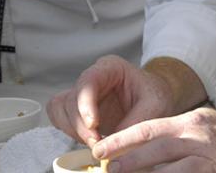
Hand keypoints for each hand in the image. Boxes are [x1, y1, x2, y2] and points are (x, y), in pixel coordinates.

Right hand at [46, 55, 173, 145]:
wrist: (154, 99)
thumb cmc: (156, 96)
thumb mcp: (156, 106)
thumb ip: (137, 124)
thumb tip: (116, 148)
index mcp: (110, 68)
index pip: (88, 81)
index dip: (85, 104)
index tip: (93, 125)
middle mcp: (92, 78)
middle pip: (71, 99)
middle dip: (81, 126)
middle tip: (97, 146)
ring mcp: (82, 94)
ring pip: (61, 109)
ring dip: (72, 130)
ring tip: (95, 145)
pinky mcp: (78, 110)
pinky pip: (59, 117)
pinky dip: (68, 131)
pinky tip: (88, 141)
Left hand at [90, 108, 215, 172]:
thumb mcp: (201, 122)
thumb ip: (173, 130)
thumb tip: (138, 142)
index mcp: (191, 122)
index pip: (149, 129)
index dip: (122, 140)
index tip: (101, 149)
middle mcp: (199, 141)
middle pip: (156, 152)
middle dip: (129, 162)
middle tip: (108, 170)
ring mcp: (209, 164)